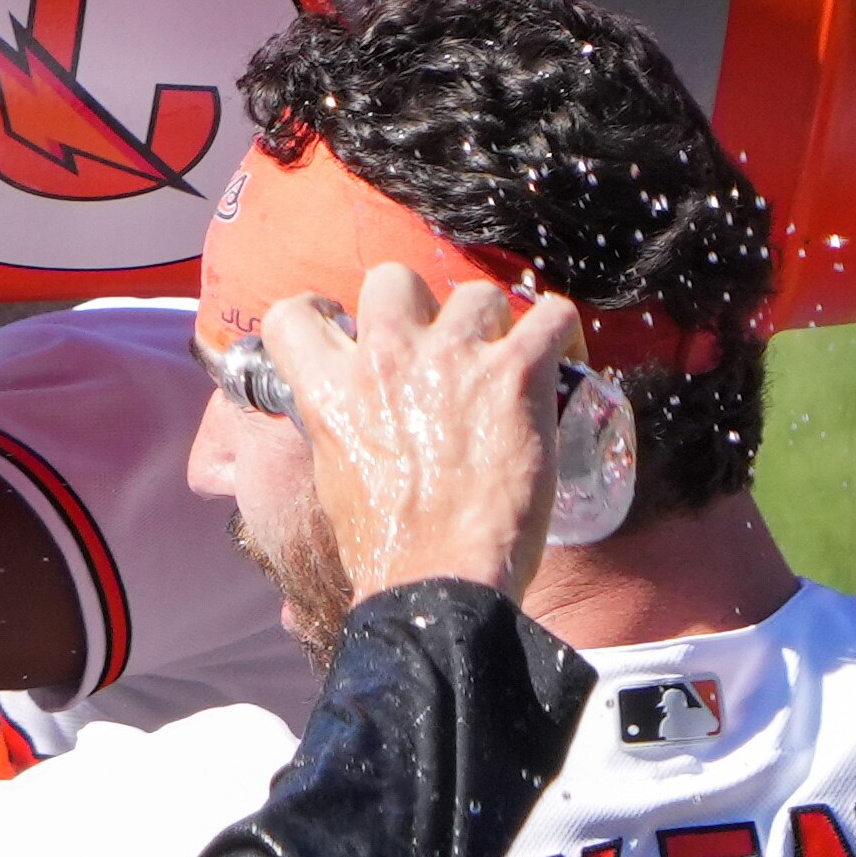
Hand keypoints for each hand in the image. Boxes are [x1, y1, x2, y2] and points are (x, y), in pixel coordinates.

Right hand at [262, 266, 579, 607]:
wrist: (440, 579)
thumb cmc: (386, 544)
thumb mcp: (334, 474)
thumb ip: (340, 425)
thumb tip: (354, 415)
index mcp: (330, 388)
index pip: (294, 314)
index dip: (320, 313)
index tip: (343, 325)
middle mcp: (385, 358)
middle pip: (392, 278)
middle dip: (416, 304)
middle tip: (436, 341)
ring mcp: (451, 360)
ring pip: (476, 294)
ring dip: (490, 323)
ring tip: (503, 358)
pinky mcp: (516, 374)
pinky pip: (553, 315)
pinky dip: (562, 332)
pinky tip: (561, 356)